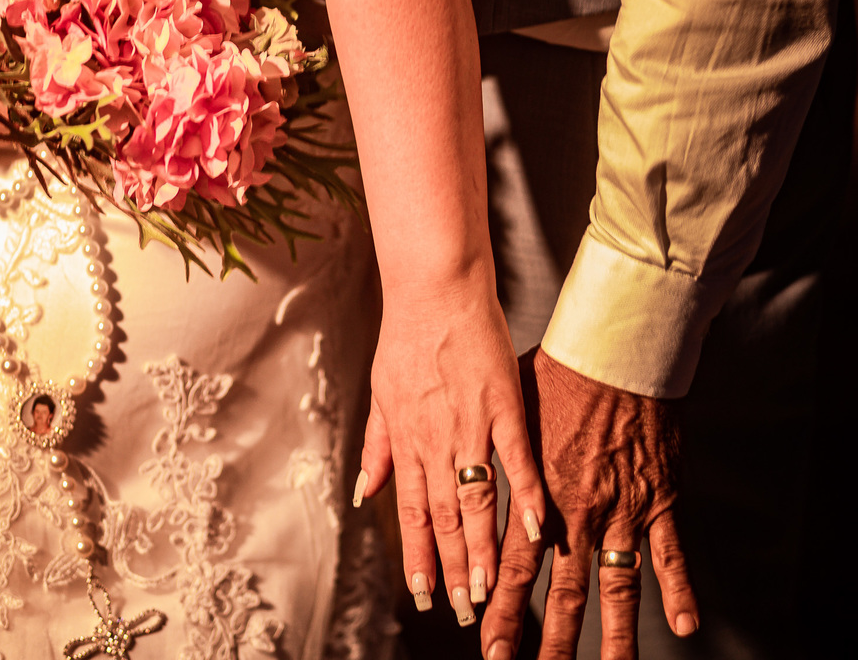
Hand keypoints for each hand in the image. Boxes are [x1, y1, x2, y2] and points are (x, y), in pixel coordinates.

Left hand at [355, 273, 544, 624]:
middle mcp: (434, 440)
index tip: (426, 592)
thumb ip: (378, 447)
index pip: (409, 511)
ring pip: (475, 499)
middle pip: (442, 517)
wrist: (433, 290)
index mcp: (406, 439)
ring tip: (491, 589)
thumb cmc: (406, 338)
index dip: (418, 556)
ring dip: (483, 548)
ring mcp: (470, 424)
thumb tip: (364, 491)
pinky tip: (534, 529)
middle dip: (452, 567)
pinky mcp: (503, 404)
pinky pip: (516, 459)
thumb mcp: (379, 394)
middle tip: (461, 608)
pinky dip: (525, 495)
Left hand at [482, 347, 698, 659]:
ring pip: (617, 586)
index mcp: (537, 493)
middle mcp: (577, 511)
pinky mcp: (659, 498)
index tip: (488, 646)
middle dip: (547, 639)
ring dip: (613, 635)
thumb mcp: (503, 416)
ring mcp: (622, 509)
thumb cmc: (555, 375)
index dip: (501, 611)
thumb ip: (485, 460)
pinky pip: (671, 554)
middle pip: (562, 590)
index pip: (513, 567)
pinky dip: (679, 590)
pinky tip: (685, 626)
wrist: (615, 351)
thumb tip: (455, 477)